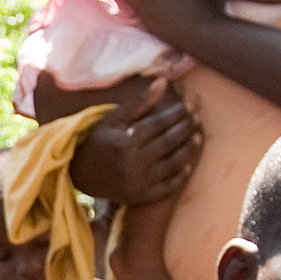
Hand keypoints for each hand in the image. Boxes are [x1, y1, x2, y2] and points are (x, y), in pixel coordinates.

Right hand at [67, 88, 202, 207]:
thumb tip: (164, 82)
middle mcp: (133, 163)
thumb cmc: (100, 142)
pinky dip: (179, 176)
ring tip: (198, 136)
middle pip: (167, 142)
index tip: (189, 104)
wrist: (82, 174)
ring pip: (171, 164)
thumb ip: (139, 103)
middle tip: (196, 117)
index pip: (158, 124)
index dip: (176, 113)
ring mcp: (138, 183)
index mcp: (124, 142)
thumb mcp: (114, 119)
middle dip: (185, 128)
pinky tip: (188, 164)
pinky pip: (166, 187)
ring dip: (187, 149)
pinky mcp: (141, 197)